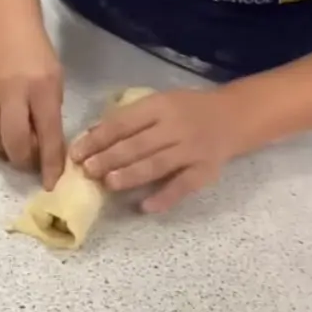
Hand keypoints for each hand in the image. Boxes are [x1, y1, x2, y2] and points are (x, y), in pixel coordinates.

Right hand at [0, 20, 65, 188]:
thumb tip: (46, 153)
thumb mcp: (54, 82)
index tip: (51, 184)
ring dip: (5, 150)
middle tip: (31, 160)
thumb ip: (50, 116)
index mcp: (41, 89)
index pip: (48, 136)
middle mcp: (11, 93)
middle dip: (24, 161)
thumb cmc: (36, 54)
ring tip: (14, 142)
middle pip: (15, 145)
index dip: (50, 165)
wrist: (4, 25)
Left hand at [70, 88, 239, 213]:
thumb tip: (91, 135)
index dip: (98, 138)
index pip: (123, 123)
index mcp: (159, 106)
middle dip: (109, 159)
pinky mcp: (206, 171)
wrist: (235, 116)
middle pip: (137, 145)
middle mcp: (176, 127)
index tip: (76, 153)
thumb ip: (129, 118)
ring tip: (108, 184)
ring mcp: (193, 149)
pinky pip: (184, 186)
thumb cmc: (186, 110)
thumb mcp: (158, 103)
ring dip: (130, 175)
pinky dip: (165, 197)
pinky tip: (145, 207)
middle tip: (87, 171)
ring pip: (157, 164)